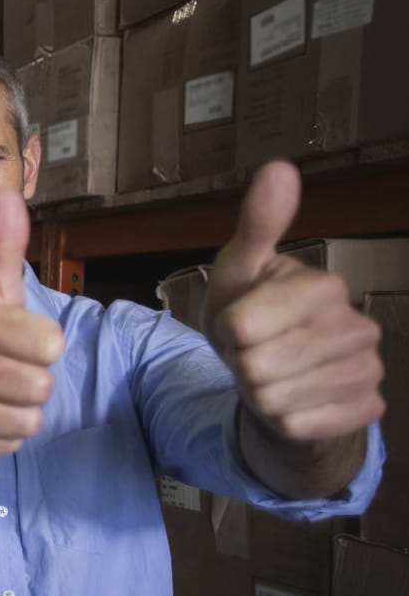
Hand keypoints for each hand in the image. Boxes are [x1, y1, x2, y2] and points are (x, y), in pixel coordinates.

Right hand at [0, 188, 64, 459]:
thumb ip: (3, 247)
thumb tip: (8, 193)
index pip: (49, 343)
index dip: (42, 345)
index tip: (17, 340)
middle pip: (40, 386)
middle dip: (30, 383)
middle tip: (2, 373)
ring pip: (26, 420)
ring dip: (17, 412)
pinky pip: (5, 445)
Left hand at [204, 160, 383, 440]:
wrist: (280, 373)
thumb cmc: (254, 317)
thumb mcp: (239, 272)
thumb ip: (257, 225)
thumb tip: (278, 168)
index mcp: (324, 288)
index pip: (243, 327)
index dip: (228, 331)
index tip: (240, 323)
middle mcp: (357, 326)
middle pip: (255, 367)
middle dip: (241, 365)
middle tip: (254, 353)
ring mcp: (367, 370)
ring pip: (273, 400)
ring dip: (258, 394)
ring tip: (272, 374)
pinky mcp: (365, 409)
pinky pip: (295, 426)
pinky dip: (281, 420)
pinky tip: (294, 399)